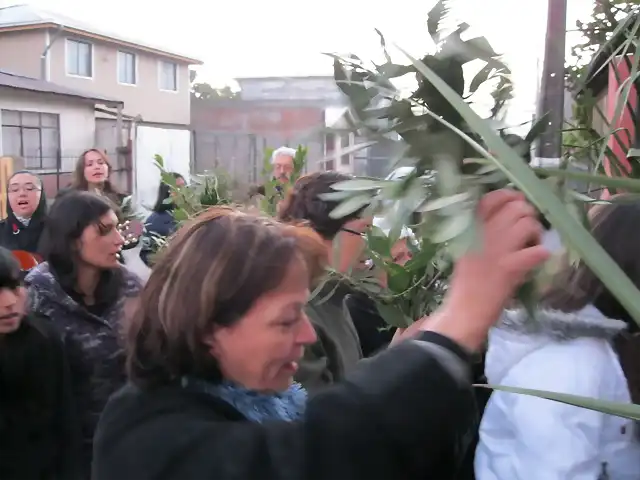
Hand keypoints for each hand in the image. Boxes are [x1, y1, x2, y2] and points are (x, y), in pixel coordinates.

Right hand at [426, 189, 549, 350]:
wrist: (464, 311)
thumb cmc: (466, 282)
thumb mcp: (466, 249)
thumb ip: (480, 231)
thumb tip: (508, 216)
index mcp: (470, 229)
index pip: (491, 199)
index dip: (510, 196)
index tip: (518, 202)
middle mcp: (484, 233)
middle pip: (517, 207)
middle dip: (529, 216)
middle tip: (528, 232)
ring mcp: (498, 249)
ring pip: (530, 224)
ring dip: (537, 234)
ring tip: (532, 246)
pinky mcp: (512, 267)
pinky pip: (539, 251)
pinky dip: (542, 254)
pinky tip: (536, 260)